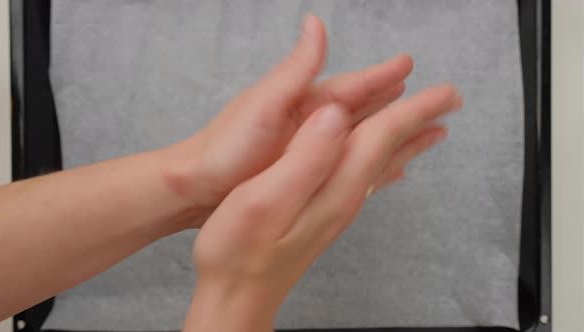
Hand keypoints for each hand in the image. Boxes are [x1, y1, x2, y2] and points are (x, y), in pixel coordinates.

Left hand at [161, 14, 412, 226]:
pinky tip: (379, 166)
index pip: (356, 86)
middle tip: (431, 99)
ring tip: (418, 132)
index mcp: (305, 102)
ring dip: (387, 132)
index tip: (410, 65)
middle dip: (397, 102)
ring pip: (360, 137)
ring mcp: (308, 148)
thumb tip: (315, 22)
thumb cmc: (226, 146)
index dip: (384, 77)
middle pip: (365, 110)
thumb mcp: (265, 103)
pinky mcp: (303, 171)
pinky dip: (366, 161)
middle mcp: (311, 122)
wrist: (197, 188)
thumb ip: (296, 69)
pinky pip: (346, 163)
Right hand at [185, 85, 461, 331]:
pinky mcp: (322, 214)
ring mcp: (335, 208)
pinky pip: (366, 179)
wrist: (237, 297)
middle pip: (390, 150)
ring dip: (406, 141)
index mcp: (334, 186)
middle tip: (450, 101)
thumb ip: (304, 157)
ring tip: (431, 129)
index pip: (383, 138)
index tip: (445, 91)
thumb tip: (335, 116)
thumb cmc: (240, 252)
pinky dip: (383, 163)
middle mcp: (344, 197)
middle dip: (420, 122)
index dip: (413, 109)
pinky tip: (389, 169)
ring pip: (381, 164)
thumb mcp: (265, 199)